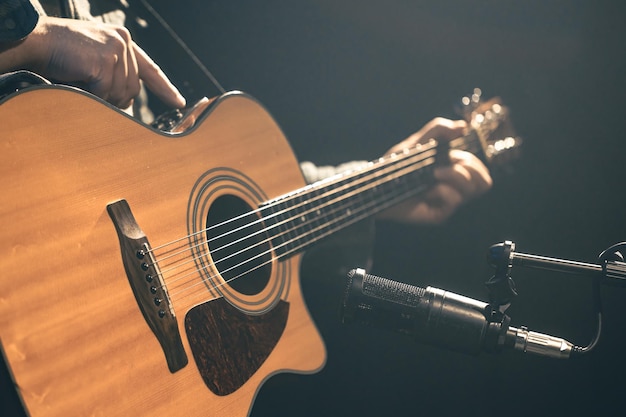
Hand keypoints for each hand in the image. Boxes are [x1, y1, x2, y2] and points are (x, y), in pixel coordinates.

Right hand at [0, 16, 184, 108]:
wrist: (38, 41)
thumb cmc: (62, 54)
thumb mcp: (95, 60)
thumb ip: (114, 74)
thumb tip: (128, 103)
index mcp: (123, 40)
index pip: (149, 69)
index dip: (164, 88)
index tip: (179, 102)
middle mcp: (124, 41)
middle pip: (132, 88)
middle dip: (114, 98)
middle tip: (91, 90)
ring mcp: (116, 49)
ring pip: (120, 93)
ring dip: (100, 96)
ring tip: (82, 81)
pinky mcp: (106, 59)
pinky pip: (104, 92)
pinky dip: (91, 93)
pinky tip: (79, 80)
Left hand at [379, 117, 492, 223]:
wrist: (377, 186)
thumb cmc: (396, 166)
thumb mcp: (417, 142)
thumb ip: (438, 129)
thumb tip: (463, 126)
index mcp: (453, 170)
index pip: (479, 169)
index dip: (472, 160)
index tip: (451, 154)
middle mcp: (453, 187)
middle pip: (484, 181)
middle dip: (468, 167)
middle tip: (442, 167)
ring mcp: (448, 202)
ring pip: (473, 189)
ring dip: (455, 176)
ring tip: (434, 175)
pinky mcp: (440, 214)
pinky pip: (455, 200)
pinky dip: (442, 191)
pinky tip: (427, 191)